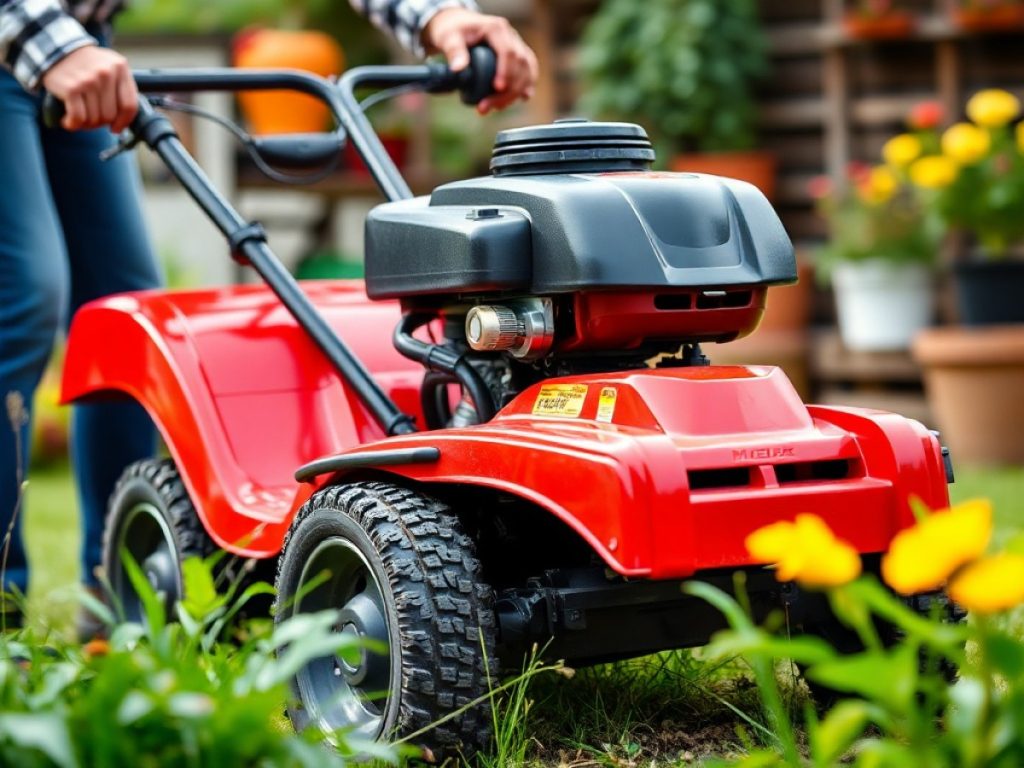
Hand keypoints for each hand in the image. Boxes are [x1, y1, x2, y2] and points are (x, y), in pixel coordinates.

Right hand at [41, 46, 137, 131]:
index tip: (116, 128)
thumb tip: (123, 122)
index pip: (130, 105)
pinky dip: (72, 124)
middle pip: (110, 115)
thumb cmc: (85, 65)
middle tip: (89, 118)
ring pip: (94, 119)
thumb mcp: (109, 67)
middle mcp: (106, 72)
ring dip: (85, 124)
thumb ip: (120, 88)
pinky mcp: (71, 88)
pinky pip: (78, 118)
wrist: (54, 50)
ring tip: (78, 116)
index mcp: (120, 67)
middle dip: (99, 122)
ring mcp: (89, 80)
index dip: (123, 122)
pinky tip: (68, 121)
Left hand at [422, 7, 537, 114]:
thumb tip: (457, 69)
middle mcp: (511, 36)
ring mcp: (518, 46)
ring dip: (516, 92)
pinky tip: (524, 98)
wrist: (459, 26)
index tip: (497, 89)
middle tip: (486, 106)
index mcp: (496, 28)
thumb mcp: (448, 38)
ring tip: (496, 107)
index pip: (508, 52)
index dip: (506, 72)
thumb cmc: (453, 31)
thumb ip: (454, 51)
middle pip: (520, 64)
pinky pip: (529, 71)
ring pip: (527, 70)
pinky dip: (527, 85)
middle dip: (508, 89)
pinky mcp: (519, 56)